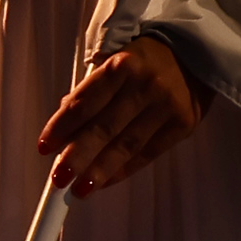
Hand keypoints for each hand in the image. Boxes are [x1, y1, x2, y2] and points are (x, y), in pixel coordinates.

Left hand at [40, 36, 203, 193]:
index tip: (44, 148)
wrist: (197, 52)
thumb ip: (92, 91)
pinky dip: (124, 170)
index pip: (85, 102)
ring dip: (99, 171)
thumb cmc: (143, 59)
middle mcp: (146, 86)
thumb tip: (66, 131)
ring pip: (127, 145)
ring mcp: (168, 106)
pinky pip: (149, 153)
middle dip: (78, 157)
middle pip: (104, 128)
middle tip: (58, 179)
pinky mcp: (184, 124)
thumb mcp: (114, 61)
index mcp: (122, 65)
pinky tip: (105, 181)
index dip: (61, 128)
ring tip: (79, 189)